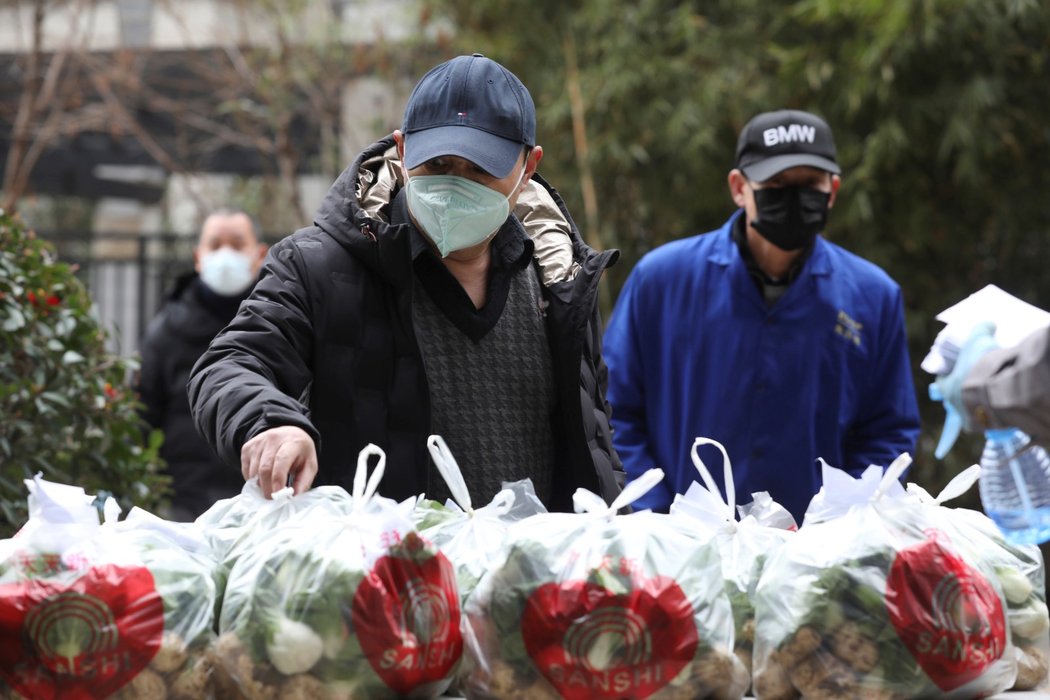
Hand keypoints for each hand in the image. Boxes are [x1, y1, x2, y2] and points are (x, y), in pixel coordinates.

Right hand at [241, 426, 318, 497]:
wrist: (289, 434)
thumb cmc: (300, 453)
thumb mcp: (310, 466)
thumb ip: (303, 482)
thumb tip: (293, 498)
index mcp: (292, 443)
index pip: (281, 461)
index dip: (278, 481)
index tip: (279, 496)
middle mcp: (273, 439)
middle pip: (264, 468)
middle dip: (267, 488)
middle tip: (272, 499)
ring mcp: (258, 442)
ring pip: (253, 471)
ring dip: (259, 485)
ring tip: (269, 489)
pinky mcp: (247, 447)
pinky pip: (245, 469)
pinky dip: (252, 480)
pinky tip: (262, 479)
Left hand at [930, 321, 997, 457]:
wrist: (996, 390)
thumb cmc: (981, 365)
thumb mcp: (979, 340)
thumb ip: (982, 329)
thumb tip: (987, 324)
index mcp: (946, 385)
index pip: (942, 382)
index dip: (948, 377)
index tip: (956, 373)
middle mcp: (952, 404)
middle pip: (955, 399)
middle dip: (963, 393)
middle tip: (975, 386)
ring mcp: (965, 417)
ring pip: (968, 412)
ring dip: (974, 407)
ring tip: (987, 399)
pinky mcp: (980, 427)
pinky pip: (982, 423)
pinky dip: (988, 418)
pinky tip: (995, 414)